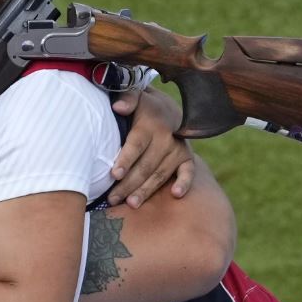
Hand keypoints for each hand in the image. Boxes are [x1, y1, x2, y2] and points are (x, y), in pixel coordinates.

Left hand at [109, 88, 194, 207]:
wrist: (167, 109)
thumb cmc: (142, 108)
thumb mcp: (134, 96)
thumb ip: (126, 99)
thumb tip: (118, 107)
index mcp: (150, 124)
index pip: (137, 144)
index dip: (126, 159)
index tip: (114, 174)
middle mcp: (166, 139)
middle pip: (146, 165)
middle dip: (128, 184)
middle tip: (113, 199)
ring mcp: (178, 150)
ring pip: (160, 174)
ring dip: (146, 190)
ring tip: (131, 204)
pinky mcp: (187, 159)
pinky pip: (188, 173)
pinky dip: (184, 183)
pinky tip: (175, 194)